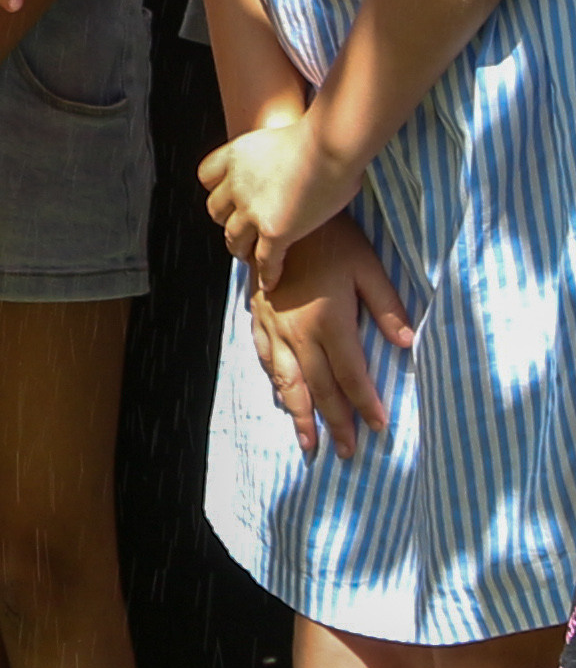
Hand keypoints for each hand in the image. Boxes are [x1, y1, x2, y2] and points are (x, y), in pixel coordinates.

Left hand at [201, 114, 354, 286]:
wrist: (328, 145)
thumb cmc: (320, 136)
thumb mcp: (281, 137)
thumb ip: (276, 157)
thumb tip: (297, 164)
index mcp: (236, 154)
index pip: (208, 176)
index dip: (218, 190)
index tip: (228, 198)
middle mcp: (237, 182)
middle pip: (216, 210)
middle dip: (227, 221)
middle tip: (241, 230)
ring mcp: (252, 209)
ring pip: (234, 239)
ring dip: (240, 251)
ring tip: (248, 258)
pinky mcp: (273, 231)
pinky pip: (264, 260)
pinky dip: (266, 274)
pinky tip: (271, 284)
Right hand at [246, 215, 416, 463]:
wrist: (281, 214)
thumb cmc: (332, 239)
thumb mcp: (367, 266)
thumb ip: (387, 306)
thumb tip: (407, 343)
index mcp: (329, 322)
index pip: (351, 376)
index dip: (366, 406)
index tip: (379, 429)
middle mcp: (298, 333)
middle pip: (319, 388)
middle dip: (335, 424)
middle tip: (347, 453)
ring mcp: (274, 327)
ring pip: (288, 382)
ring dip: (300, 415)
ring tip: (309, 443)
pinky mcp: (259, 317)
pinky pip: (265, 359)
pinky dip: (276, 384)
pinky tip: (282, 397)